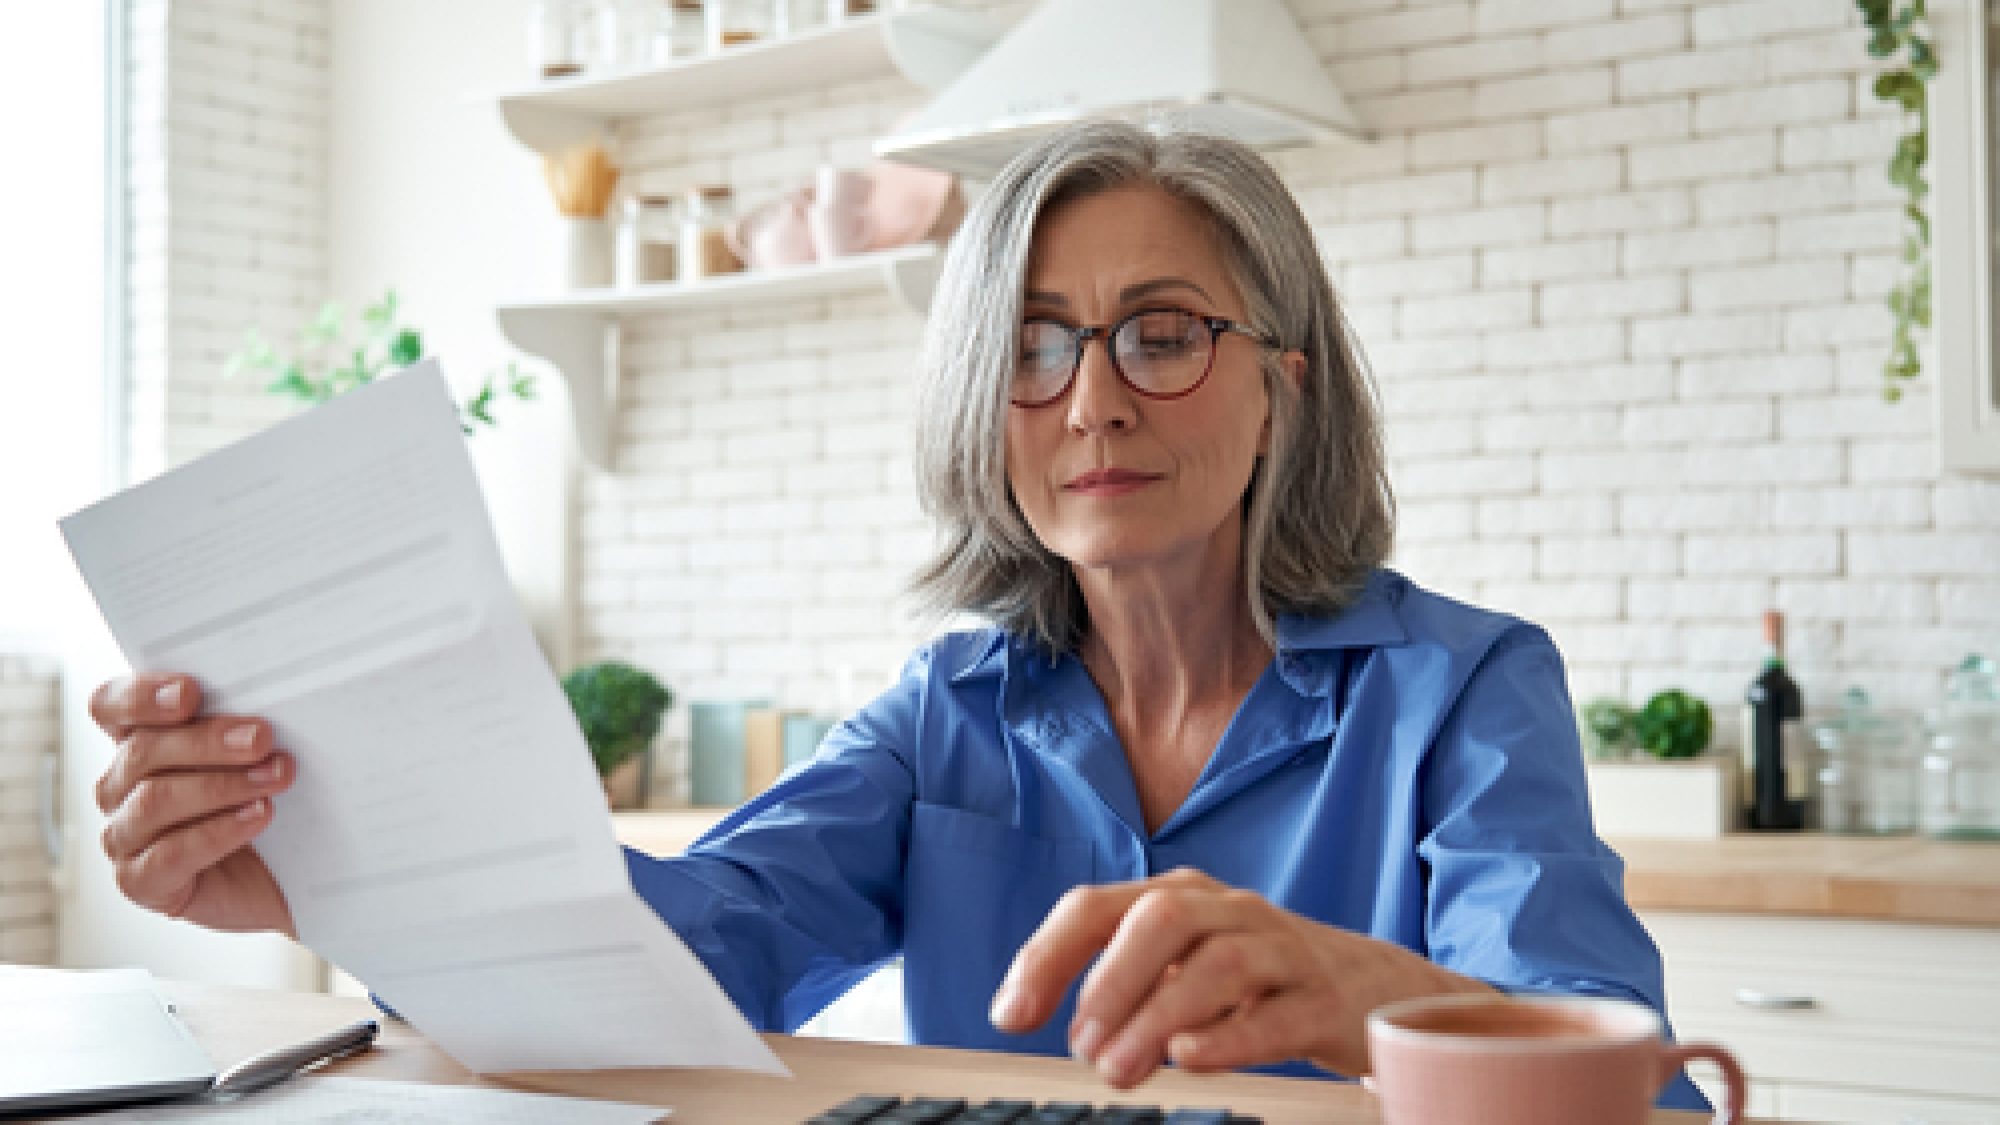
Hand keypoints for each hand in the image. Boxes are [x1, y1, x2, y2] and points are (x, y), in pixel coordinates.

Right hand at [90, 674, 297, 938]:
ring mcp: (123, 836)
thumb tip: (261, 707)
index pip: (110, 707)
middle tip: (261, 738)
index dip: (141, 696)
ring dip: (222, 786)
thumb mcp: (251, 759)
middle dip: (208, 741)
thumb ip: (239, 728)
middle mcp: (119, 787)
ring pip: (155, 801)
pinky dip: (219, 832)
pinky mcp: (140, 881)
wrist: (279, 878)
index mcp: (136, 743)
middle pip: (142, 751)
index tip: (189, 692)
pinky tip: (258, 816)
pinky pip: (170, 854)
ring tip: (274, 779)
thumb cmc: (259, 803)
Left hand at [988, 867, 1492, 1087]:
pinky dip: (1230, 1035)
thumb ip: (1124, 985)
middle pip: (1162, 918)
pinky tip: (1190, 1057)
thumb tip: (1066, 1028)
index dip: (1046, 957)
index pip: (1097, 907)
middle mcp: (1229, 911)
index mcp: (1180, 897)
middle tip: (1081, 1046)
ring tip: (1120, 1069)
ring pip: (1220, 963)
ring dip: (1159, 1016)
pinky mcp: (1323, 1000)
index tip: (1010, 1015)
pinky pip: (1278, 1012)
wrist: (1371, 986)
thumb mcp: (1183, 965)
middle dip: (1111, 980)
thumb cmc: (1257, 977)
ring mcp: (1282, 950)